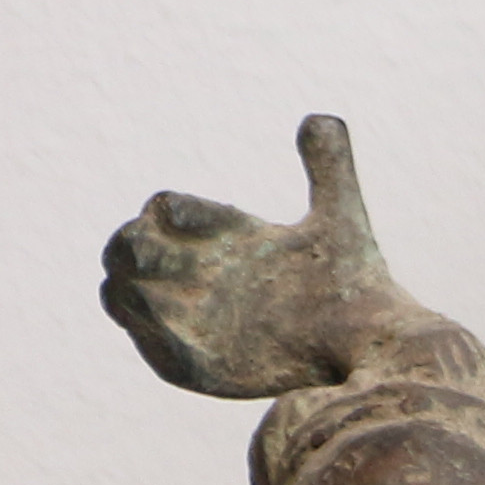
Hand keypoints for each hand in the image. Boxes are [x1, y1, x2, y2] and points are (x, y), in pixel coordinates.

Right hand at [101, 113, 426, 397]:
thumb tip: (322, 117)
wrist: (366, 344)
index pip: (162, 211)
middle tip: (166, 252)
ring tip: (175, 290)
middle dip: (132, 245)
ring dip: (133, 286)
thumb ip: (330, 168)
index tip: (224, 223)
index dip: (178, 212)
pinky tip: (182, 324)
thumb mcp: (340, 218)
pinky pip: (153, 349)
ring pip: (118, 296)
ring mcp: (189, 322)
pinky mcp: (195, 366)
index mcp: (220, 237)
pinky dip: (154, 333)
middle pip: (125, 251)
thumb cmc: (354, 284)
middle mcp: (196, 277)